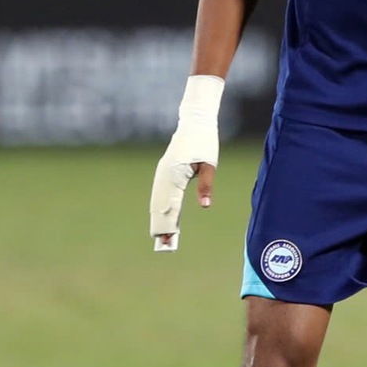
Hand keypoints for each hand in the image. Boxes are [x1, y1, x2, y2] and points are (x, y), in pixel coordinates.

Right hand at [150, 75, 223, 250]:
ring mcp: (161, 173)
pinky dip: (158, 207)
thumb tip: (205, 205)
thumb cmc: (205, 142)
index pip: (170, 205)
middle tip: (164, 244)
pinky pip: (158, 193)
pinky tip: (161, 217)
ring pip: (156, 200)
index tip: (168, 239)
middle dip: (161, 225)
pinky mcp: (163, 171)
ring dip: (158, 218)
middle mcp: (163, 175)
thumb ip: (206, 185)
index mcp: (173, 174)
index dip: (169, 223)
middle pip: (159, 206)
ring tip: (161, 236)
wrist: (195, 122)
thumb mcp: (209, 164)